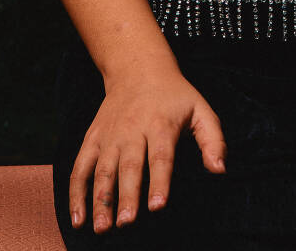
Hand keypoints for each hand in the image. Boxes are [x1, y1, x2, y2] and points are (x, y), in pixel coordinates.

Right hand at [69, 60, 226, 233]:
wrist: (137, 68)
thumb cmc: (174, 95)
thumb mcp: (200, 110)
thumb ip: (213, 140)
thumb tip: (219, 170)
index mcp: (160, 124)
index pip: (160, 156)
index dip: (159, 182)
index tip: (157, 207)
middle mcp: (132, 130)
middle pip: (129, 166)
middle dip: (126, 196)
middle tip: (126, 223)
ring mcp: (110, 135)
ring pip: (103, 169)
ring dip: (100, 200)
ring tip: (102, 227)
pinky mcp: (93, 138)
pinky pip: (81, 166)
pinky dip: (76, 192)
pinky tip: (78, 218)